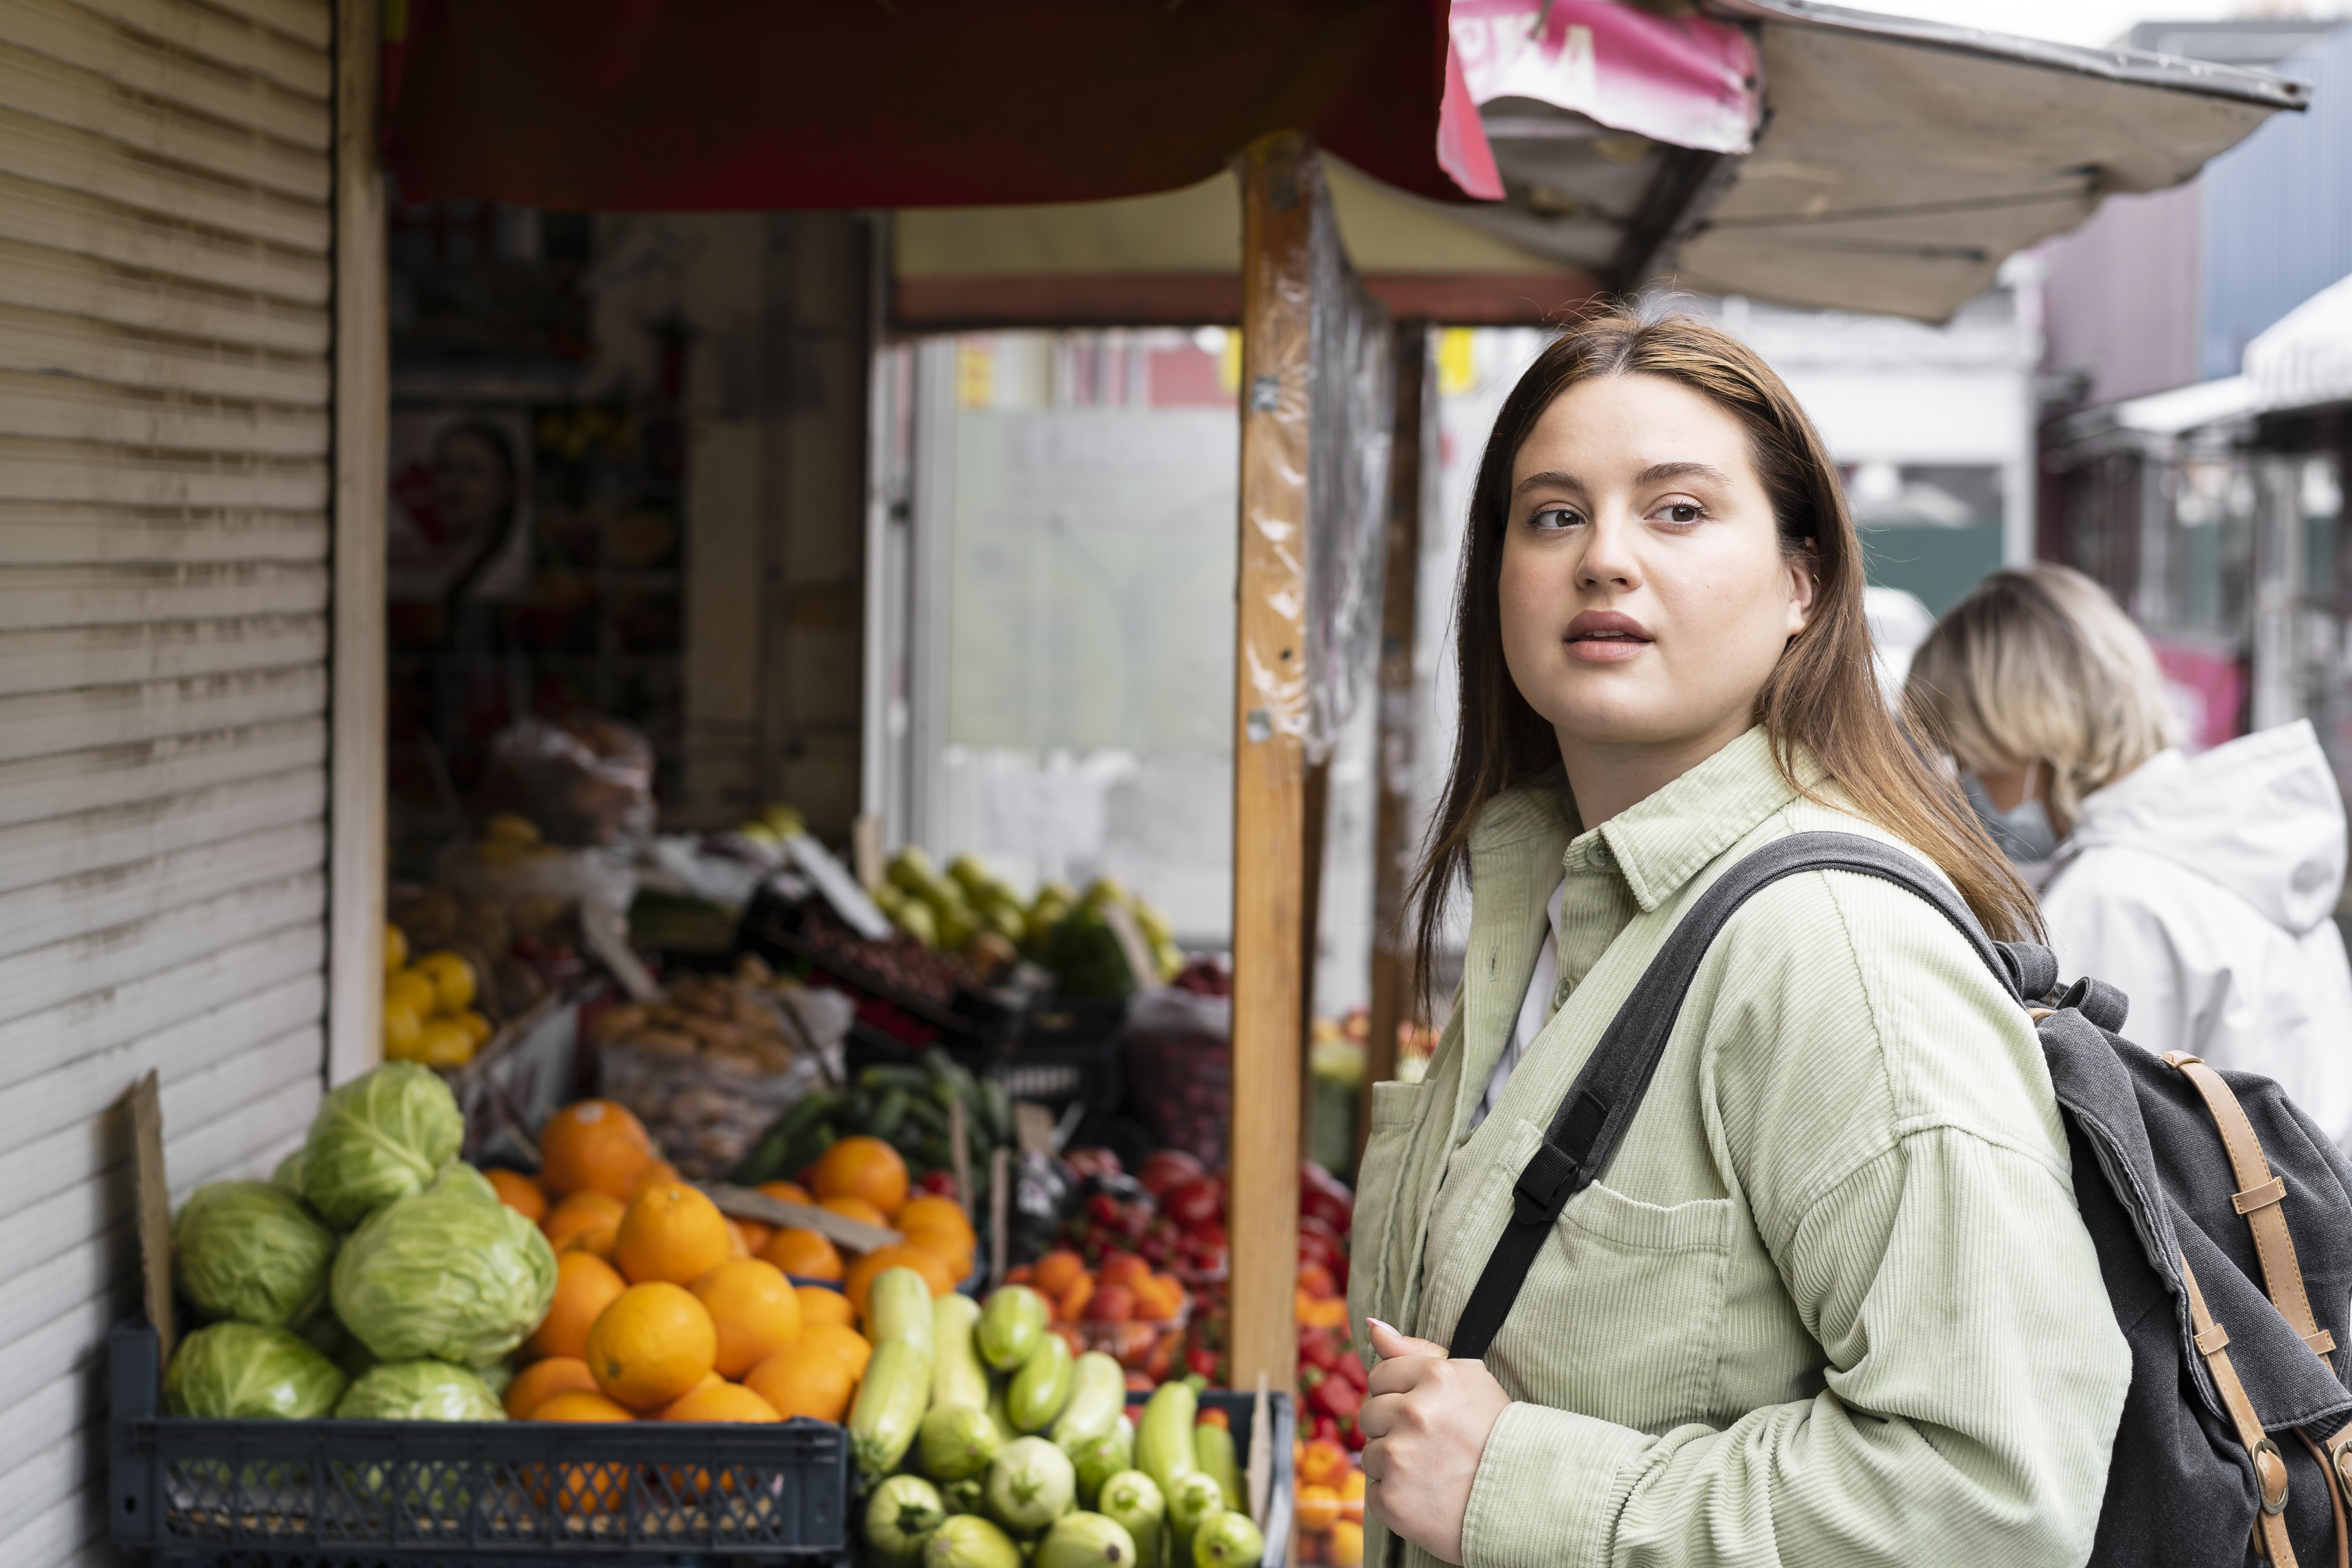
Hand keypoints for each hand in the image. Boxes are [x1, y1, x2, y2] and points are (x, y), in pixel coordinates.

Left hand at [1358, 1318, 1511, 1565]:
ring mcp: (1401, 1457)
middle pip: (1370, 1413)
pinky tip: (1427, 1498)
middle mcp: (1415, 1413)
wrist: (1527, 1501)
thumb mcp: (1467, 1378)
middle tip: (1433, 1445)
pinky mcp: (1393, 1499)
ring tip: (1433, 1472)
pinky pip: (1375, 1491)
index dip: (1401, 1396)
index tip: (1427, 1414)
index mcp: (1435, 1376)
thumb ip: (1415, 1349)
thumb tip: (1372, 1326)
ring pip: (1370, 1453)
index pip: (1380, 1376)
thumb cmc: (1496, 1435)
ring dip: (1394, 1464)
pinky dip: (1396, 1498)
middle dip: (1393, 1428)